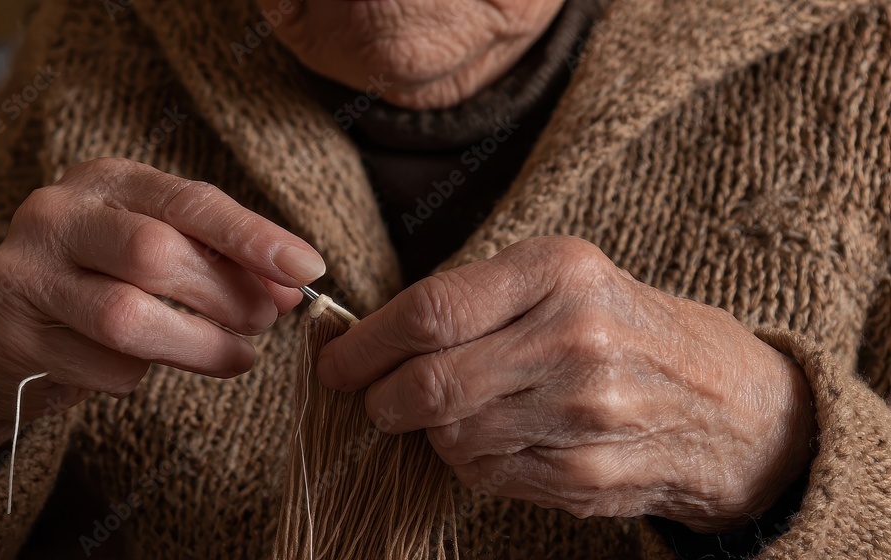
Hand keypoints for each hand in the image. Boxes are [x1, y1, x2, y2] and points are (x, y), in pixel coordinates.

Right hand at [0, 158, 324, 489]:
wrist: (3, 331)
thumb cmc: (102, 281)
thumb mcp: (162, 254)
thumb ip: (224, 263)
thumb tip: (294, 287)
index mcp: (105, 181)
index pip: (189, 200)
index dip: (253, 236)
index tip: (307, 268)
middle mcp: (56, 215)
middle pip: (156, 253)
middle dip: (226, 294)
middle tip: (265, 321)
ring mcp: (26, 274)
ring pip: (127, 317)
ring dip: (200, 346)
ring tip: (238, 356)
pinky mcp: (13, 337)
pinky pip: (101, 367)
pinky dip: (142, 376)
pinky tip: (147, 369)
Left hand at [316, 236, 815, 531]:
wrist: (722, 403)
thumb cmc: (620, 324)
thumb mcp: (561, 276)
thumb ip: (472, 296)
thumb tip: (372, 337)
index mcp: (560, 273)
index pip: (430, 311)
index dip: (366, 343)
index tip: (337, 360)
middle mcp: (574, 342)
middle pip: (430, 385)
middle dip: (380, 398)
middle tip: (372, 396)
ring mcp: (580, 417)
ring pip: (449, 438)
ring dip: (428, 430)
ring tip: (454, 408)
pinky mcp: (581, 476)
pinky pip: (483, 474)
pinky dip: (468, 458)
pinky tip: (497, 435)